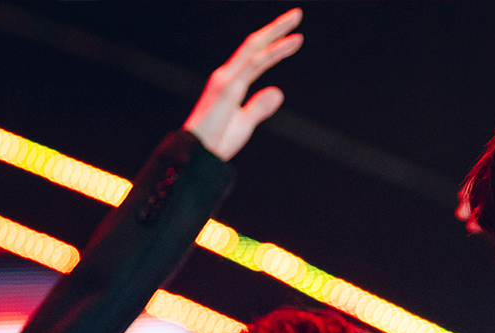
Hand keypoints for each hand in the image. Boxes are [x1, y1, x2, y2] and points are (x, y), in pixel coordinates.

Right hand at [183, 9, 303, 159]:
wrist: (197, 156)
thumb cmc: (216, 142)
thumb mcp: (244, 123)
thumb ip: (259, 107)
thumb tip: (278, 92)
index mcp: (230, 83)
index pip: (254, 56)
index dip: (272, 43)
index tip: (293, 36)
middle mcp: (227, 75)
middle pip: (254, 44)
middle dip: (275, 27)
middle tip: (297, 14)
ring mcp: (226, 79)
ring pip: (255, 48)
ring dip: (276, 32)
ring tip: (296, 20)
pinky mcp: (228, 87)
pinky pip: (255, 64)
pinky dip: (274, 52)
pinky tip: (291, 42)